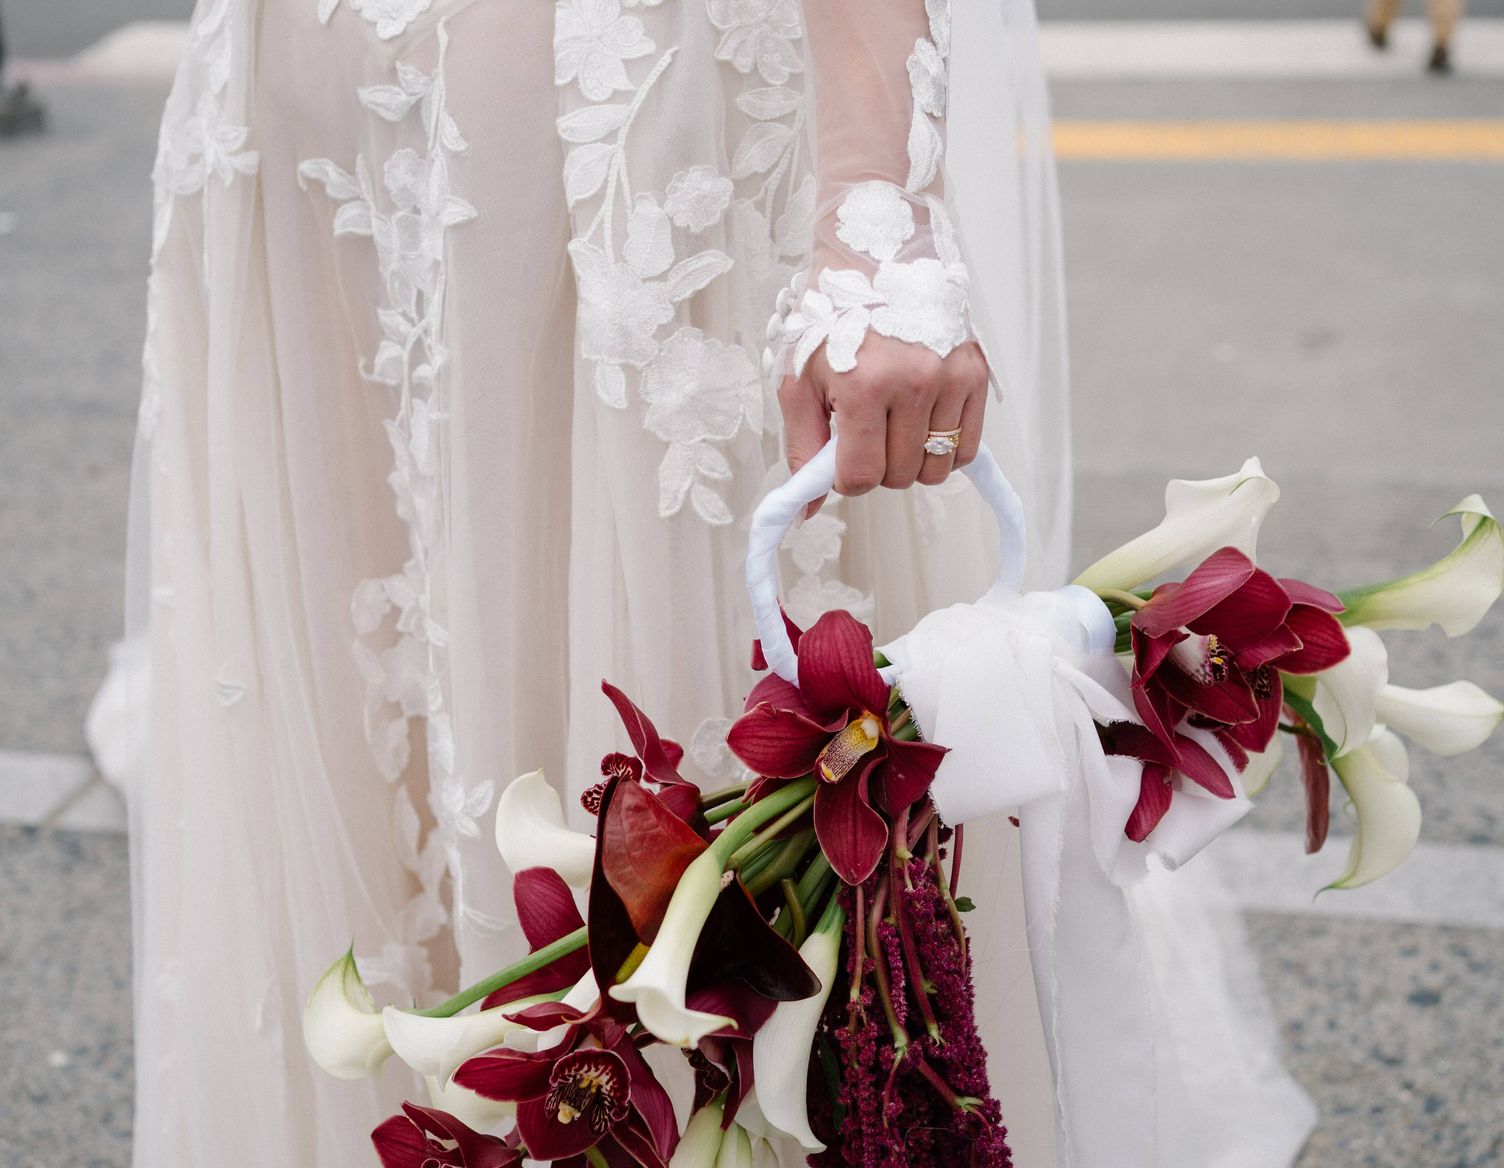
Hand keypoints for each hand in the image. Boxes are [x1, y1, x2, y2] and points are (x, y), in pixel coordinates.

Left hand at [779, 335, 987, 508]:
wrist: (875, 257)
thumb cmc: (831, 319)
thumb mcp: (800, 380)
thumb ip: (803, 448)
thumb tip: (806, 510)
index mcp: (864, 385)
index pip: (861, 476)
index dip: (845, 478)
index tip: (839, 455)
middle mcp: (914, 382)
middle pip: (900, 476)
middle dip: (878, 466)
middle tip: (865, 432)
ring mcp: (951, 377)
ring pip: (937, 468)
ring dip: (911, 461)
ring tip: (893, 426)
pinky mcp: (976, 372)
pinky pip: (968, 447)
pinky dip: (944, 449)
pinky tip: (921, 423)